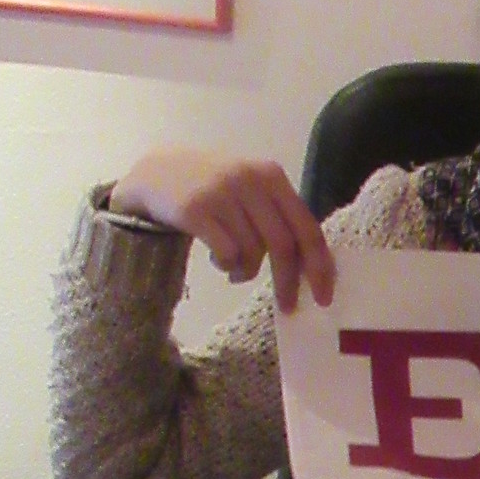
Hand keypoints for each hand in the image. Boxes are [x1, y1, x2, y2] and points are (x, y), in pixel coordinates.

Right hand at [109, 150, 336, 312]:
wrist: (155, 173)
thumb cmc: (213, 189)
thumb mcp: (251, 189)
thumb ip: (279, 217)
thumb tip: (312, 267)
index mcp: (272, 176)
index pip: (307, 227)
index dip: (320, 266)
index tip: (324, 296)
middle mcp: (250, 180)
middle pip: (283, 245)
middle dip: (288, 282)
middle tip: (288, 305)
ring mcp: (222, 193)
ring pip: (252, 252)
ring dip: (247, 272)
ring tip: (236, 269)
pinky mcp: (196, 209)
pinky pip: (226, 253)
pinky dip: (227, 266)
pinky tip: (218, 262)